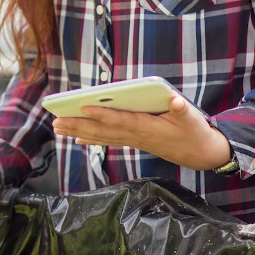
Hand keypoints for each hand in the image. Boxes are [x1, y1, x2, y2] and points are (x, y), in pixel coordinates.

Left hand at [51, 95, 232, 171]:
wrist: (198, 153)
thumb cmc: (193, 131)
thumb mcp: (191, 118)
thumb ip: (182, 109)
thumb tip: (175, 101)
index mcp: (147, 127)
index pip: (120, 120)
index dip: (102, 115)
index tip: (83, 107)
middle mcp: (136, 135)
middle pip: (102, 131)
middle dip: (78, 126)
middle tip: (55, 122)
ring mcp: (132, 140)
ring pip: (101, 137)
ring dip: (78, 133)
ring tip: (57, 128)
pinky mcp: (132, 141)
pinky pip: (107, 140)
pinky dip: (90, 139)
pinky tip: (76, 139)